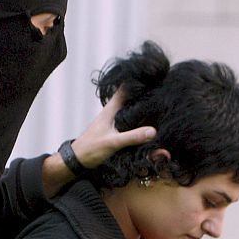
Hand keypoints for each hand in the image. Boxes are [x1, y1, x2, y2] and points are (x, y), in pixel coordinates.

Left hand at [41, 87, 155, 197]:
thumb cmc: (90, 149)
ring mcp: (114, 121)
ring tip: (159, 104)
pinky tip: (148, 122)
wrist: (77, 160)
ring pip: (130, 109)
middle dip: (144, 94)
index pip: (125, 87)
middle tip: (161, 91)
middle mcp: (113, 112)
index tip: (153, 78)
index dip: (138, 81)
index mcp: (111, 109)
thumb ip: (132, 137)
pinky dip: (138, 120)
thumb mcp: (113, 142)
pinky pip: (129, 121)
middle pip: (131, 97)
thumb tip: (153, 131)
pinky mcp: (115, 130)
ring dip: (141, 107)